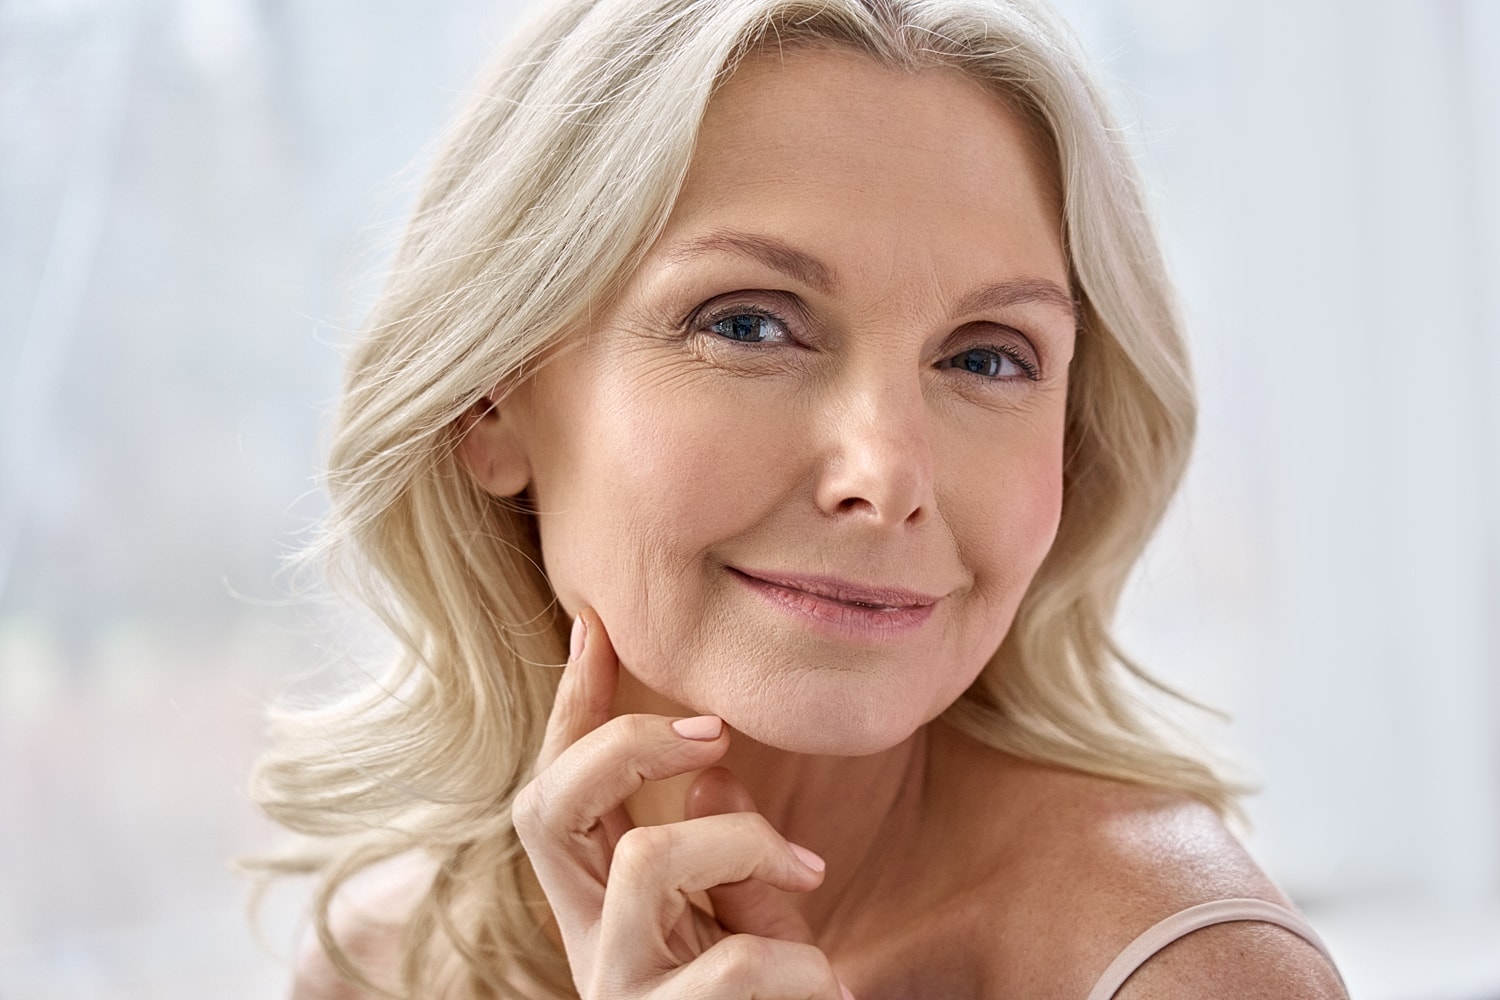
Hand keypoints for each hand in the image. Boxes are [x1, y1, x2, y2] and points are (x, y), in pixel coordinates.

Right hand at [513, 608, 853, 998]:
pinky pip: (738, 961)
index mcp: (596, 902)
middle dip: (631, 744)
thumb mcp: (742, 914)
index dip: (570, 704)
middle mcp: (585, 942)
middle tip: (718, 731)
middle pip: (547, 806)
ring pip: (647, 862)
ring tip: (809, 876)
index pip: (558, 785)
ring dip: (745, 844)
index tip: (594, 620)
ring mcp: (619, 991)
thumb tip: (713, 775)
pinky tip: (832, 985)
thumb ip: (720, 850)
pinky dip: (801, 957)